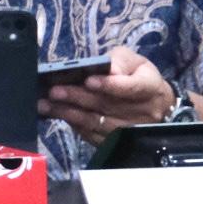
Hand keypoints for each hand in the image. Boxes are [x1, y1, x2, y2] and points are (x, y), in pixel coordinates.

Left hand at [40, 45, 175, 145]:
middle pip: (108, 106)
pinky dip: (75, 125)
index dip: (109, 85)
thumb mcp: (134, 62)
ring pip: (98, 123)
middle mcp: (144, 112)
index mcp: (151, 88)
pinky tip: (59, 115)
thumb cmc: (138, 77)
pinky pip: (94, 136)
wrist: (155, 105)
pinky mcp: (119, 142)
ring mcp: (131, 130)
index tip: (88, 81)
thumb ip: (119, 61)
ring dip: (69, 114)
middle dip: (78, 98)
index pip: (131, 88)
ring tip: (47, 105)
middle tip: (55, 91)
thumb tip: (106, 68)